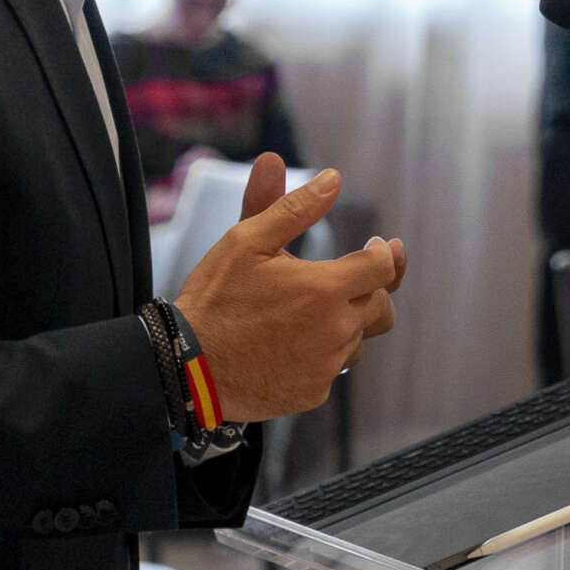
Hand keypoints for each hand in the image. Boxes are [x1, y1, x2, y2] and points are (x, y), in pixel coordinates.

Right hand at [176, 155, 407, 422]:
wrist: (185, 366)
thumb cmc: (215, 299)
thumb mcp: (246, 241)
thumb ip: (294, 208)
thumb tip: (332, 178)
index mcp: (325, 289)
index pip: (383, 268)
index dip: (384, 254)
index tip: (375, 247)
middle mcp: (335, 329)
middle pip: (381, 304)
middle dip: (369, 288)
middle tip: (347, 279)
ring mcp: (326, 365)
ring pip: (360, 339)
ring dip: (348, 322)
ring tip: (312, 312)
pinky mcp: (314, 392)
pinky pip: (334, 368)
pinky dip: (323, 354)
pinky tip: (294, 343)